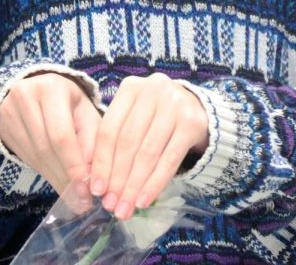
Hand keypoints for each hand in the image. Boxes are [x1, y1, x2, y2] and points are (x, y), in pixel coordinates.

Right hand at [0, 72, 101, 200]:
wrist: (34, 87)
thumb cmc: (68, 100)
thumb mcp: (85, 110)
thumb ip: (92, 138)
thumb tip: (92, 174)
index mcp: (52, 88)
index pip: (62, 134)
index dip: (74, 164)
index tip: (87, 188)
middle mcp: (25, 97)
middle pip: (46, 147)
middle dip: (66, 176)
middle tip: (82, 199)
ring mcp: (9, 112)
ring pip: (34, 156)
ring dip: (56, 179)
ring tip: (74, 196)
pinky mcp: (2, 127)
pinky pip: (26, 157)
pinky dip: (45, 174)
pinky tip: (59, 184)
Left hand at [90, 73, 208, 220]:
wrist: (199, 109)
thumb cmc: (158, 116)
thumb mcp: (135, 117)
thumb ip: (116, 141)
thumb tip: (99, 184)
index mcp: (130, 87)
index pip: (109, 129)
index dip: (101, 162)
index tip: (96, 190)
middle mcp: (152, 90)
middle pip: (127, 142)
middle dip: (117, 178)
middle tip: (111, 205)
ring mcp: (174, 104)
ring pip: (147, 153)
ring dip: (134, 185)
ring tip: (125, 208)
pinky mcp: (191, 122)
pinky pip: (169, 159)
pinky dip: (155, 183)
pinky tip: (144, 201)